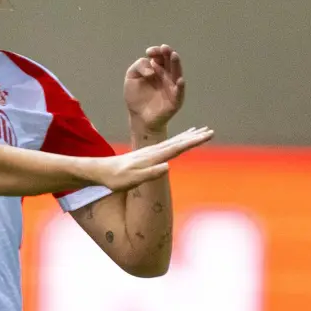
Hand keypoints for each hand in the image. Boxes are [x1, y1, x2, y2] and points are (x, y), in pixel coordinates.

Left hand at [84, 126, 213, 190]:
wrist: (100, 170)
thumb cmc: (115, 179)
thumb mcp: (132, 180)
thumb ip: (150, 173)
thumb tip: (168, 166)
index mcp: (152, 157)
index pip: (177, 148)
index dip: (193, 142)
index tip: (207, 135)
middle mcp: (152, 151)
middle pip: (178, 142)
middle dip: (195, 137)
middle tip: (210, 131)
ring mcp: (149, 151)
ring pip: (173, 141)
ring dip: (187, 136)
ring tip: (200, 131)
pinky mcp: (146, 154)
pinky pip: (166, 145)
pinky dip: (176, 140)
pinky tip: (178, 140)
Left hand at [124, 45, 185, 130]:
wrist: (139, 118)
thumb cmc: (136, 97)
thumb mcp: (131, 78)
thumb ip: (138, 67)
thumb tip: (151, 68)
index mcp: (157, 69)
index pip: (159, 56)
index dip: (156, 52)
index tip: (149, 52)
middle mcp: (167, 76)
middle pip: (170, 62)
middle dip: (167, 54)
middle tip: (164, 48)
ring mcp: (172, 87)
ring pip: (176, 74)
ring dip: (176, 64)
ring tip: (174, 56)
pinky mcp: (175, 100)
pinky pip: (179, 93)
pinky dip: (180, 87)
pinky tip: (180, 80)